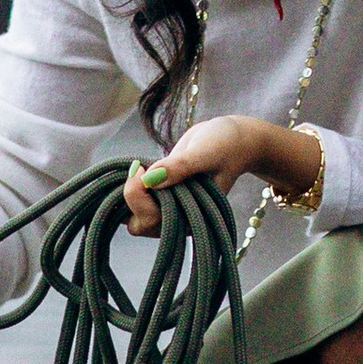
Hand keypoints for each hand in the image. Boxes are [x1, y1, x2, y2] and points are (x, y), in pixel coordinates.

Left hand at [122, 115, 323, 234]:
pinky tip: (139, 167)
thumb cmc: (226, 146)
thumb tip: (149, 179)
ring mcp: (170, 207)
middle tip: (139, 168)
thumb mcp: (204, 153)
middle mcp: (180, 218)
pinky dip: (132, 185)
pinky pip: (137, 198)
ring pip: (134, 215)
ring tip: (140, 168)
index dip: (138, 198)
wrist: (233, 138)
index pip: (151, 221)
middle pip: (139, 225)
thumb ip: (180, 167)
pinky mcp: (163, 193)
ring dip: (130, 192)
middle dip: (131, 197)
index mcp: (192, 219)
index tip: (141, 169)